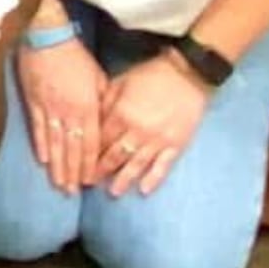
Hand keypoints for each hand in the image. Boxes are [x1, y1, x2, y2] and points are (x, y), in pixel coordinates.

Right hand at [19, 32, 105, 192]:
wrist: (47, 37)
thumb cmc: (76, 56)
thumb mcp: (98, 77)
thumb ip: (103, 102)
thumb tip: (108, 122)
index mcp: (88, 107)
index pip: (91, 143)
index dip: (90, 164)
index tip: (91, 182)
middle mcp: (69, 113)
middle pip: (72, 149)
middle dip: (73, 173)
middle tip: (72, 193)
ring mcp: (49, 109)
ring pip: (55, 144)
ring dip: (57, 166)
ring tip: (58, 184)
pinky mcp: (33, 102)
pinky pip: (38, 129)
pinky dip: (40, 146)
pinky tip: (43, 161)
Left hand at [95, 47, 216, 196]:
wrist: (187, 74)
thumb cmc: (151, 75)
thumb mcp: (121, 82)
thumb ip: (106, 102)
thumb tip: (92, 118)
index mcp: (121, 114)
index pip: (101, 140)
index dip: (90, 153)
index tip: (81, 164)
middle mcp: (137, 131)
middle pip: (115, 156)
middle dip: (101, 171)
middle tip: (90, 184)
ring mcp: (157, 140)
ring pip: (136, 165)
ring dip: (123, 180)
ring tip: (113, 193)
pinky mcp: (176, 145)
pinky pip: (163, 166)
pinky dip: (153, 179)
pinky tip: (144, 191)